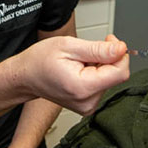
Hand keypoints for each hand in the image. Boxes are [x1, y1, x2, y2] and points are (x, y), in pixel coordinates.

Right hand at [15, 35, 129, 114]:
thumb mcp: (69, 46)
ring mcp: (87, 106)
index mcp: (82, 87)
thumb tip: (121, 49)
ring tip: (79, 61)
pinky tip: (80, 70)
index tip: (109, 41)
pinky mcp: (87, 106)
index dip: (119, 53)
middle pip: (115, 76)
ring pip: (110, 80)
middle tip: (88, 50)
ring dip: (100, 66)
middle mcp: (87, 101)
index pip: (120, 72)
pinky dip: (95, 74)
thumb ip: (98, 49)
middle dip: (107, 58)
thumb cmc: (40, 60)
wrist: (26, 76)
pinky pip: (102, 86)